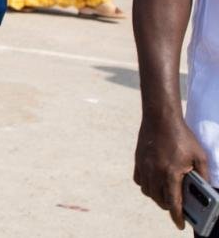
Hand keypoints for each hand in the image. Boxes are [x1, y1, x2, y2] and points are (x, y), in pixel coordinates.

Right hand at [135, 114, 209, 228]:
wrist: (160, 119)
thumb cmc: (182, 136)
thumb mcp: (199, 156)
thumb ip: (203, 175)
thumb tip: (204, 190)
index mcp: (171, 173)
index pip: (173, 202)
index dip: (177, 216)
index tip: (179, 225)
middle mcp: (155, 172)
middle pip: (159, 199)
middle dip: (168, 206)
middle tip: (177, 206)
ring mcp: (144, 166)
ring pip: (148, 192)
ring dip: (157, 197)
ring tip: (166, 195)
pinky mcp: (138, 161)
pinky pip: (140, 181)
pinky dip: (147, 186)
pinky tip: (154, 182)